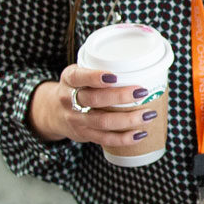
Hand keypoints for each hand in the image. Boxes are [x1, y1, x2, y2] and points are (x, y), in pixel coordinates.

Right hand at [28, 64, 158, 144]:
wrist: (55, 111)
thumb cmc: (79, 87)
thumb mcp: (81, 73)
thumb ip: (100, 68)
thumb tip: (143, 65)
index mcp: (69, 79)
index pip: (79, 77)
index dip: (95, 77)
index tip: (114, 76)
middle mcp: (69, 99)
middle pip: (94, 99)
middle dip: (120, 97)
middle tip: (142, 92)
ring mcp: (76, 119)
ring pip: (102, 121)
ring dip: (128, 120)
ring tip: (148, 115)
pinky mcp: (84, 134)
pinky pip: (105, 139)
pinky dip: (124, 138)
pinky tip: (140, 134)